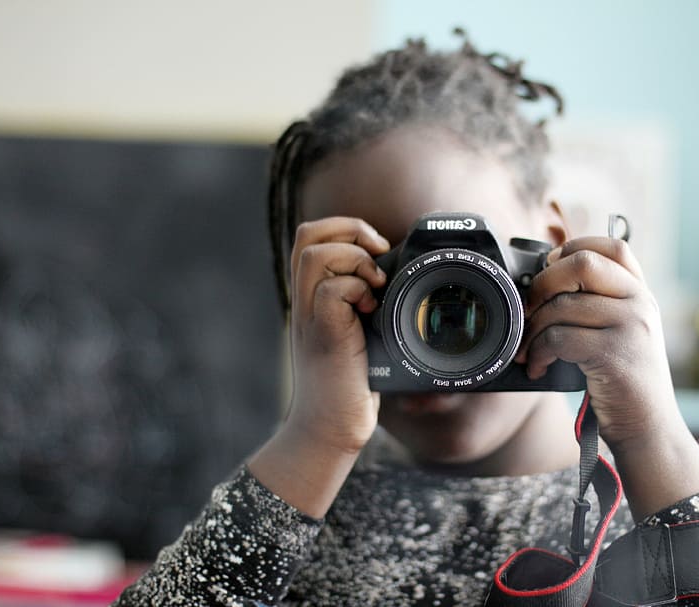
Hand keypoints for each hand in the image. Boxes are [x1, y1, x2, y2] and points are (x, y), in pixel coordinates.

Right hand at [249, 217, 388, 516]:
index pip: (312, 236)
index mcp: (312, 296)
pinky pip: (332, 289)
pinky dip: (358, 290)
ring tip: (375, 286)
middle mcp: (305, 301)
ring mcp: (310, 316)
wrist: (330, 429)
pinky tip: (370, 311)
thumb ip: (363, 305)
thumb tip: (394, 277)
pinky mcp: (324, 334)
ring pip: (316, 254)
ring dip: (355, 259)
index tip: (376, 250)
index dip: (345, 228)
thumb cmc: (349, 386)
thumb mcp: (358, 334)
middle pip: (310, 234)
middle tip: (378, 256)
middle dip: (351, 230)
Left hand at [516, 236, 675, 453]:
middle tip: (529, 311)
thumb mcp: (623, 334)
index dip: (575, 247)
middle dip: (543, 284)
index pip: (612, 245)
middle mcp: (640, 303)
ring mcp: (630, 327)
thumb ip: (600, 304)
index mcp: (641, 294)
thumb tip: (546, 279)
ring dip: (532, 329)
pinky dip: (537, 353)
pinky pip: (559, 337)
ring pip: (562, 304)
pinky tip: (537, 368)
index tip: (551, 268)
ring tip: (529, 350)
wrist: (649, 429)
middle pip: (582, 263)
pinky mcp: (614, 354)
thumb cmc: (624, 383)